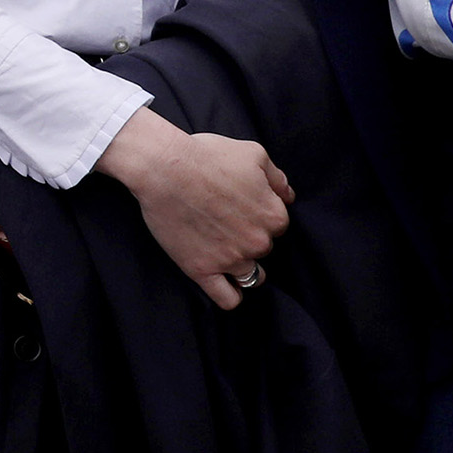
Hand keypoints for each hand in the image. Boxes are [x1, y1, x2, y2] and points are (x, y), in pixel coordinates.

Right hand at [94, 110, 292, 311]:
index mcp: (274, 216)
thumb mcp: (253, 154)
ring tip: (226, 252)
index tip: (241, 208)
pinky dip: (230, 295)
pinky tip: (224, 283)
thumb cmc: (207, 156)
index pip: (278, 226)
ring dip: (243, 266)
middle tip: (225, 221)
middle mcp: (258, 243)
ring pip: (251, 276)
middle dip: (249, 238)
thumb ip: (277, 178)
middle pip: (263, 249)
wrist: (164, 168)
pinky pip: (228, 298)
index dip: (260, 216)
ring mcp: (231, 260)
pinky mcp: (202, 271)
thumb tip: (288, 196)